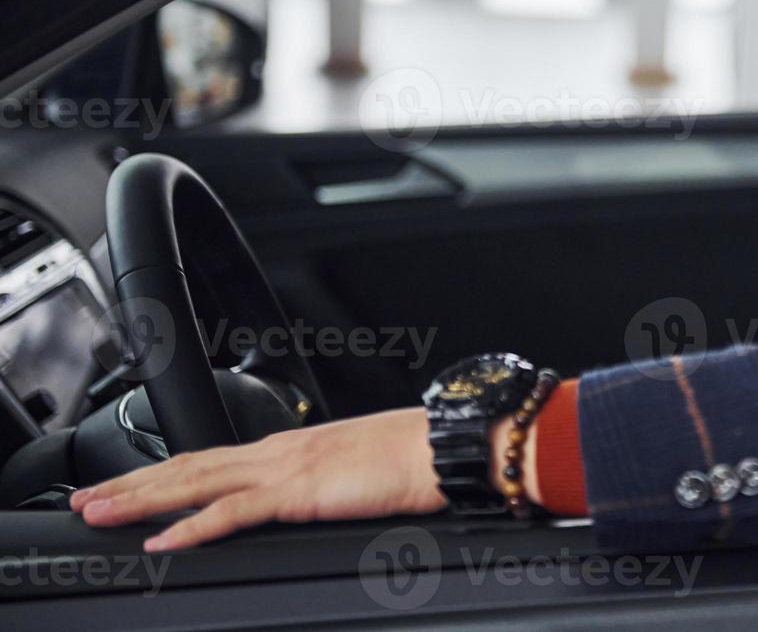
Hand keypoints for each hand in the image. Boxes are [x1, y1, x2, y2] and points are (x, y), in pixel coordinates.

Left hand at [70, 407, 451, 550]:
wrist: (443, 445)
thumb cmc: (415, 457)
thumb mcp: (357, 469)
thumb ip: (325, 482)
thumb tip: (316, 497)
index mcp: (292, 446)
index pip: (212, 459)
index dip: (165, 471)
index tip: (129, 483)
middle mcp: (279, 450)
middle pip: (189, 467)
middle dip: (133, 483)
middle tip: (87, 498)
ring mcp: (286, 467)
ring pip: (196, 483)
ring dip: (142, 499)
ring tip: (100, 513)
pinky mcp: (300, 490)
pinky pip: (234, 512)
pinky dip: (192, 526)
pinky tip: (162, 539)